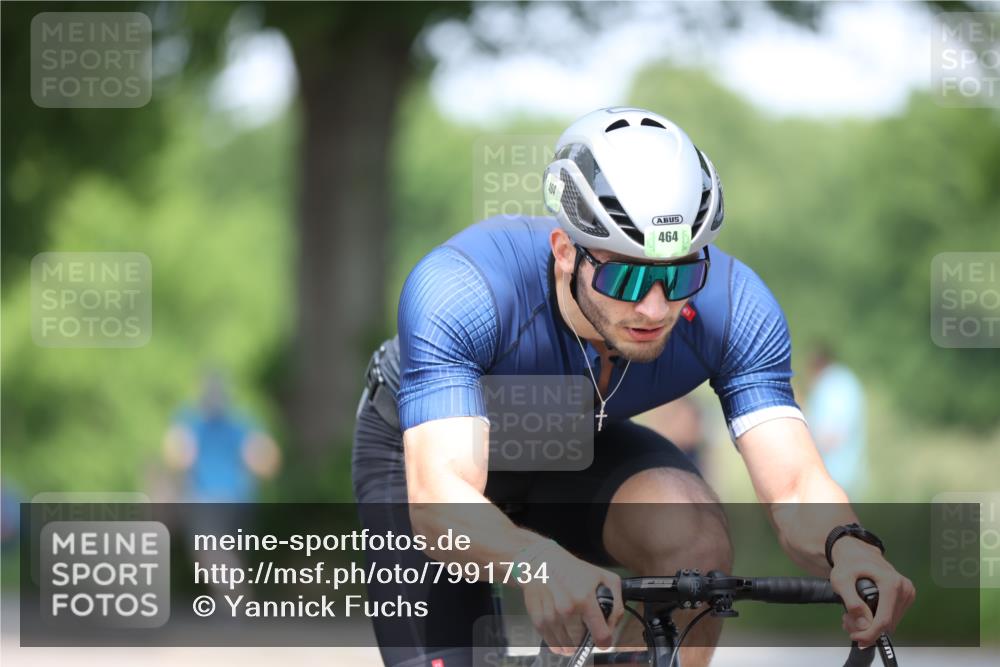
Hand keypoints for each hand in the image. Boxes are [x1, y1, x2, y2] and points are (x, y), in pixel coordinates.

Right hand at [520, 541, 622, 655]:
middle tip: (585, 630)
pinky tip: (561, 636)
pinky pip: (551, 643)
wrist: (540, 561)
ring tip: (573, 633)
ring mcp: (550, 615)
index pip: (601, 635)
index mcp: (585, 598)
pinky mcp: (537, 619)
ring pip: (566, 647)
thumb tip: (612, 627)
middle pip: (581, 643)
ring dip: (571, 645)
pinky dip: (557, 644)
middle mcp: (566, 608)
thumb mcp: (604, 578)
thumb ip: (616, 604)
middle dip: (585, 640)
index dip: (605, 642)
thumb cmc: (572, 570)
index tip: (603, 641)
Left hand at [830, 537, 915, 646]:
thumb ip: (851, 602)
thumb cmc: (848, 563)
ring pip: (891, 623)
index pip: (884, 620)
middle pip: (888, 624)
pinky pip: (893, 617)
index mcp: (891, 582)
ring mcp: (907, 592)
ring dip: (871, 625)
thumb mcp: (841, 580)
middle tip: (848, 621)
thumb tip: (864, 623)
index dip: (869, 633)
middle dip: (867, 629)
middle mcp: (903, 588)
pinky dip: (877, 620)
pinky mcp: (906, 597)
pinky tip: (864, 613)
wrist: (856, 552)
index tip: (856, 637)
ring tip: (853, 616)